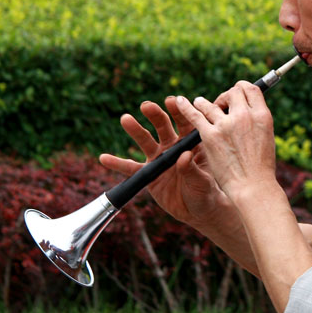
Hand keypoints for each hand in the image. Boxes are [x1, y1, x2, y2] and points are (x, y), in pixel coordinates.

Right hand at [99, 97, 229, 227]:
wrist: (199, 211)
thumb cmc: (207, 192)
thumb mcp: (203, 181)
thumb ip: (192, 169)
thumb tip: (185, 156)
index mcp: (191, 143)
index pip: (185, 123)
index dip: (178, 112)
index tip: (171, 101)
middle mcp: (173, 147)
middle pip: (163, 127)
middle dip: (155, 115)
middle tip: (147, 106)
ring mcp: (159, 159)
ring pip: (146, 142)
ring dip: (135, 130)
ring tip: (126, 119)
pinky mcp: (149, 175)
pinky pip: (132, 169)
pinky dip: (118, 164)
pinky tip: (104, 158)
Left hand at [174, 82, 276, 199]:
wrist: (253, 187)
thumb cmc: (261, 168)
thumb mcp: (266, 138)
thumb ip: (255, 123)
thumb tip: (248, 113)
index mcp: (263, 116)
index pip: (252, 90)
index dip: (243, 90)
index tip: (237, 95)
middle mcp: (245, 116)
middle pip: (233, 92)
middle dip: (226, 96)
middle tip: (221, 105)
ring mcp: (226, 124)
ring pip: (213, 103)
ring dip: (206, 102)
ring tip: (199, 102)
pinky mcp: (210, 135)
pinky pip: (195, 116)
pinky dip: (185, 107)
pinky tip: (178, 102)